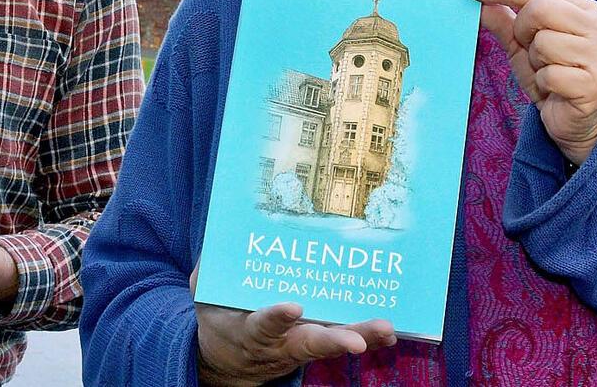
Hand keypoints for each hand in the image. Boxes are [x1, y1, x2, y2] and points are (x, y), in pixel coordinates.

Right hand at [191, 266, 395, 386]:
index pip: (264, 324)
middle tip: (354, 342)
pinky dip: (367, 338)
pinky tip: (390, 332)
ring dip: (360, 337)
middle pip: (310, 342)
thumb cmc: (220, 315)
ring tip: (385, 329)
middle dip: (333, 341)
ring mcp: (303, 344)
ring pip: (333, 342)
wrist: (228, 357)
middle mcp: (282, 342)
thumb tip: (220, 239)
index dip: (277, 316)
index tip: (292, 306)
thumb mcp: (206, 294)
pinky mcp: (318, 342)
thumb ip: (210, 270)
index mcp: (252, 329)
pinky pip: (343, 340)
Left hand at [469, 0, 596, 166]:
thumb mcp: (523, 47)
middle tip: (531, 50)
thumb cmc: (552, 76)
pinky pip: (550, 75)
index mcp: (583, 10)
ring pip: (544, 43)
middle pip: (540, 9)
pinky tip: (555, 90)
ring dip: (535, 62)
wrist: (578, 121)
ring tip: (547, 73)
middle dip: (523, 31)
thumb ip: (505, 22)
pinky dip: (543, 84)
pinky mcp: (595, 85)